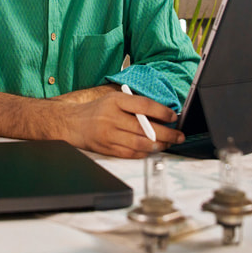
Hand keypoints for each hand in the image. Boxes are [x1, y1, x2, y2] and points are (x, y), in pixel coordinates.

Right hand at [59, 87, 184, 158]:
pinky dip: (145, 153)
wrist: (72, 123)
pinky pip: (131, 153)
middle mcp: (111, 117)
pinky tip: (152, 150)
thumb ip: (134, 104)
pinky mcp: (107, 149)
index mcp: (115, 101)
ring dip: (158, 145)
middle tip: (179, 136)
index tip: (173, 116)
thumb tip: (162, 113)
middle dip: (166, 133)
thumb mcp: (113, 99)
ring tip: (168, 144)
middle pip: (145, 127)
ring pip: (140, 143)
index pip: (143, 105)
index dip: (162, 111)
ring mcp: (109, 135)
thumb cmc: (98, 110)